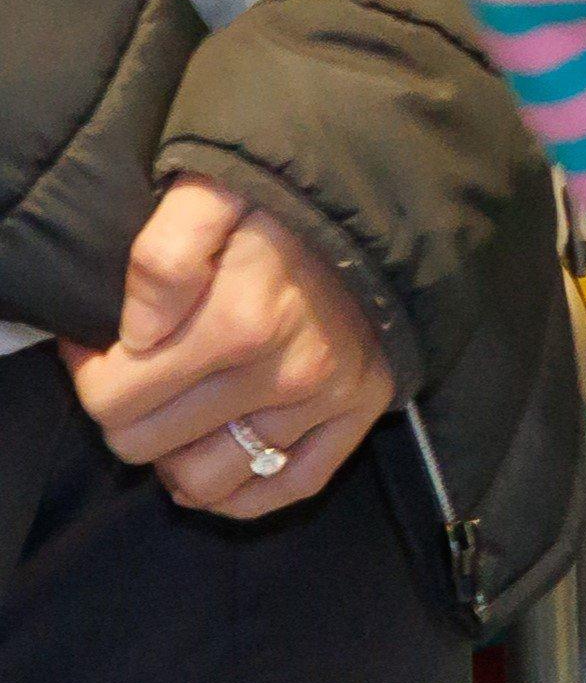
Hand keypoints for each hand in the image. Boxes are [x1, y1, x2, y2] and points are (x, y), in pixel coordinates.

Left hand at [80, 175, 389, 519]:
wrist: (397, 191)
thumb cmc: (291, 194)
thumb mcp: (213, 189)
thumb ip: (162, 253)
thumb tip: (136, 333)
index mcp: (239, 321)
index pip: (112, 399)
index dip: (91, 371)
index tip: (102, 342)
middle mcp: (285, 374)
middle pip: (145, 446)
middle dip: (127, 413)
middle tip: (140, 372)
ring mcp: (326, 402)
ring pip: (203, 482)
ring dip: (175, 455)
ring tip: (179, 413)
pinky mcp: (362, 413)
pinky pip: (284, 489)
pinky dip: (238, 493)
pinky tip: (219, 454)